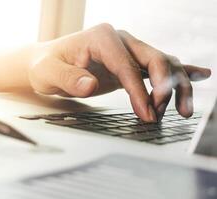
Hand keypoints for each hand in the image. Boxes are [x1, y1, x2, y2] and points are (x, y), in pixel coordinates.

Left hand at [28, 23, 210, 121]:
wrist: (46, 62)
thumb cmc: (46, 65)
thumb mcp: (48, 72)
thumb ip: (68, 78)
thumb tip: (90, 84)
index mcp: (101, 37)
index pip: (127, 66)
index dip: (139, 92)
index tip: (147, 114)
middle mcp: (119, 39)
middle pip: (154, 59)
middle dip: (164, 87)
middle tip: (162, 114)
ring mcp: (127, 49)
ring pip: (162, 62)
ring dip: (176, 85)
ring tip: (182, 110)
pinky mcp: (129, 62)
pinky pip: (157, 65)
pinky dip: (179, 71)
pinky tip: (199, 74)